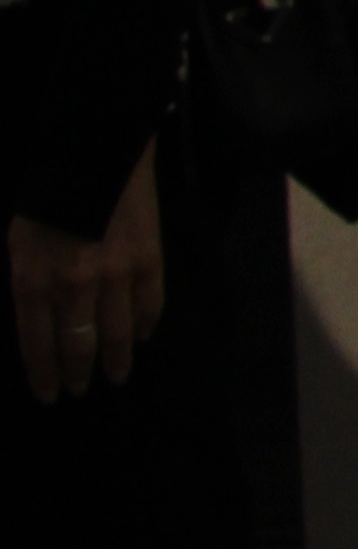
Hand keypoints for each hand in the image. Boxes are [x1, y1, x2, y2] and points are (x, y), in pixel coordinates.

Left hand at [8, 147, 165, 404]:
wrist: (97, 153)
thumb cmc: (47, 196)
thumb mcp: (17, 241)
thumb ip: (27, 282)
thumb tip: (40, 317)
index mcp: (33, 280)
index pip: (37, 344)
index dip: (43, 375)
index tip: (48, 395)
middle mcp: (74, 286)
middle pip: (77, 345)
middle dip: (76, 373)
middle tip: (78, 390)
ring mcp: (116, 275)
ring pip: (117, 333)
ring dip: (116, 360)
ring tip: (116, 376)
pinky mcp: (149, 261)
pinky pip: (150, 305)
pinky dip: (145, 326)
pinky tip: (141, 337)